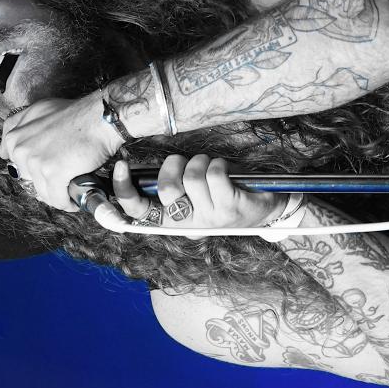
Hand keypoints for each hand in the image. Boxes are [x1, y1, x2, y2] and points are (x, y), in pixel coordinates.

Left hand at [0, 91, 123, 210]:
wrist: (100, 118)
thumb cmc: (77, 114)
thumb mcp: (40, 111)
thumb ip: (21, 127)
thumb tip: (6, 151)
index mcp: (15, 135)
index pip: (15, 165)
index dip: (33, 170)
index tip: (46, 170)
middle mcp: (20, 148)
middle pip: (29, 180)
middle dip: (45, 182)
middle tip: (62, 179)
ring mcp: (35, 161)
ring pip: (43, 192)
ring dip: (57, 196)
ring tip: (71, 192)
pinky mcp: (52, 173)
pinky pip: (57, 198)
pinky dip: (67, 203)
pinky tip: (75, 201)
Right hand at [112, 154, 289, 235]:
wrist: (268, 210)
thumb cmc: (226, 195)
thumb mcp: (196, 197)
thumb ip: (172, 186)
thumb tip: (147, 170)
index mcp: (175, 222)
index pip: (139, 213)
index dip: (124, 191)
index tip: (120, 167)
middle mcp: (190, 225)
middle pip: (166, 187)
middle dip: (175, 165)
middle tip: (189, 165)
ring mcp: (211, 218)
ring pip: (191, 177)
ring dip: (201, 162)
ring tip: (213, 168)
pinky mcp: (230, 207)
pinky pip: (213, 174)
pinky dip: (219, 164)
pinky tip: (227, 172)